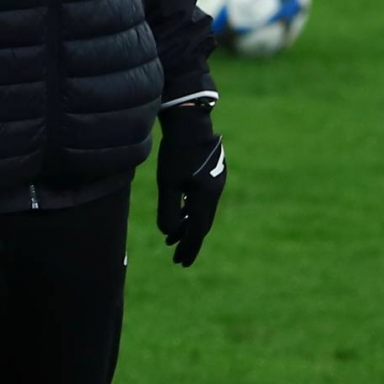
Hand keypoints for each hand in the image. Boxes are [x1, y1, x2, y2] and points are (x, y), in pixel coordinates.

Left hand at [156, 116, 226, 267]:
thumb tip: (168, 233)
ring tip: (173, 238)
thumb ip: (169, 210)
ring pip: (202, 211)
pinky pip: (202, 199)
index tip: (180, 263)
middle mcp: (215, 191)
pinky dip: (191, 210)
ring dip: (188, 225)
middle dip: (189, 240)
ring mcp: (216, 180)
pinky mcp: (211, 171)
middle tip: (178, 257)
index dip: (189, 248)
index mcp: (206, 196)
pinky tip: (181, 212)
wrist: (189, 120)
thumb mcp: (168, 182)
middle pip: (202, 223)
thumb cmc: (176, 151)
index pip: (198, 230)